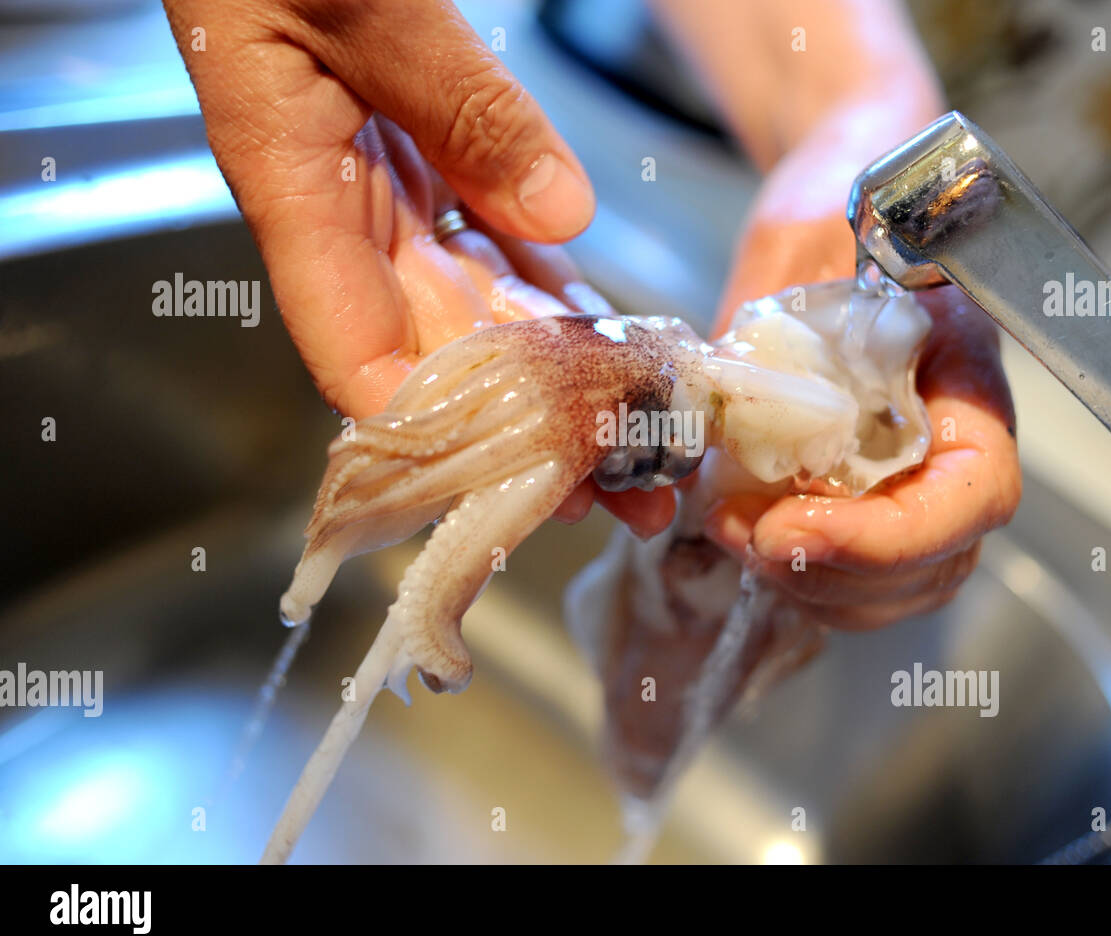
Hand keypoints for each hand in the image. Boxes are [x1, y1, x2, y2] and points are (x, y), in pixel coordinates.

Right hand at [163, 0, 673, 535]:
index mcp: (293, 186)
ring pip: (475, 308)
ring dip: (556, 376)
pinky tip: (608, 335)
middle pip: (437, 355)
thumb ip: (456, 99)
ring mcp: (387, 185)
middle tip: (628, 483)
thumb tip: (557, 211)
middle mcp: (342, 210)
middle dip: (532, 430)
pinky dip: (551, 287)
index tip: (534, 475)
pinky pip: (493, 240)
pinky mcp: (426, 151)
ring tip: (640, 435)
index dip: (438, 431)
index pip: (356, 356)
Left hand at [704, 109, 1021, 628]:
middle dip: (832, 571)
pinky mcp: (866, 499)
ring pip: (895, 589)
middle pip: (936, 565)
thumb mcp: (816, 240)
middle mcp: (955, 448)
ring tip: (729, 528)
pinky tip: (738, 528)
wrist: (840, 202)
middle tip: (740, 532)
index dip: (889, 538)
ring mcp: (915, 482)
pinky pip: (853, 575)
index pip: (973, 496)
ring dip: (808, 585)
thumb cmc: (842, 208)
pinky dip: (796, 577)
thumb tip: (743, 399)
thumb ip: (795, 318)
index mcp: (971, 381)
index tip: (789, 526)